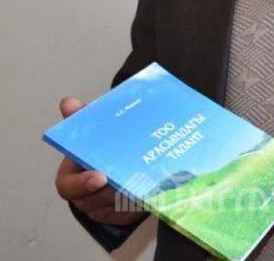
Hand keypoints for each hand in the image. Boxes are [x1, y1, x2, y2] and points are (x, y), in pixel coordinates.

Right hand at [54, 97, 148, 226]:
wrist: (112, 174)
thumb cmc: (97, 154)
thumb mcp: (90, 136)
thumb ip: (82, 121)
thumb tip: (68, 102)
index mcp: (71, 178)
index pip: (69, 186)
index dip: (83, 183)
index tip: (101, 176)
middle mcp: (86, 197)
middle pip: (101, 196)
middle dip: (119, 185)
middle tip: (136, 174)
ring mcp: (106, 208)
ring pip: (121, 203)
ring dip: (137, 191)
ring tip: (152, 177)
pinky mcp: (126, 213)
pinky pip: (137, 208)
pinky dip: (149, 197)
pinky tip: (162, 185)